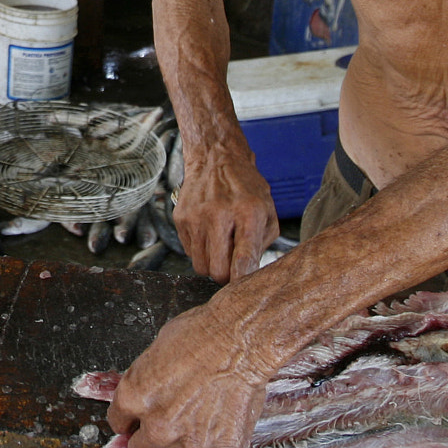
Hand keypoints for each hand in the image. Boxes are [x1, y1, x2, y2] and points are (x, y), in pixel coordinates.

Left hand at [106, 297, 268, 447]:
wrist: (240, 339)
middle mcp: (157, 428)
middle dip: (154, 444)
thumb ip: (148, 379)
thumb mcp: (159, 348)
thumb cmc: (204, 333)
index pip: (118, 423)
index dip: (132, 420)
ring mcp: (188, 447)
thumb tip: (150, 390)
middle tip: (171, 433)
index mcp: (135, 397)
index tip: (141, 419)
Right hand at [174, 151, 278, 281]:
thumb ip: (262, 244)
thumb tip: (250, 274)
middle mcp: (219, 214)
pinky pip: (189, 252)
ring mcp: (196, 217)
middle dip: (226, 276)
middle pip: (217, 271)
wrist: (216, 158)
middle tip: (232, 266)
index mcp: (248, 212)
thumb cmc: (246, 187)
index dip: (242, 280)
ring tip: (221, 246)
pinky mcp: (181, 219)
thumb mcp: (267, 211)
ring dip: (212, 263)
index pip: (243, 257)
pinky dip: (200, 250)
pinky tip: (209, 233)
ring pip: (200, 266)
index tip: (242, 289)